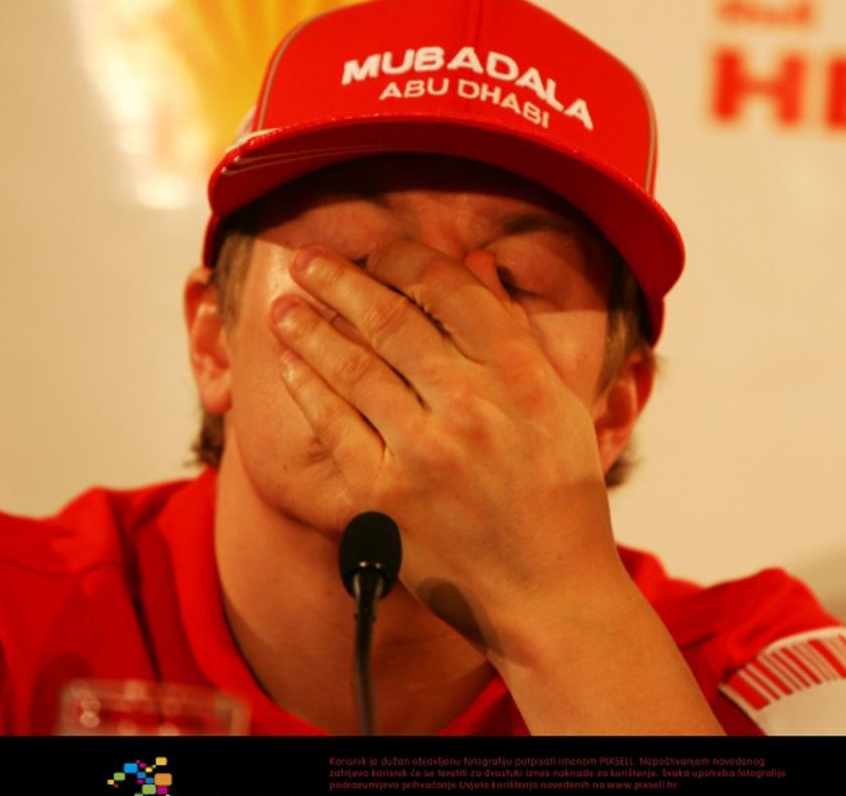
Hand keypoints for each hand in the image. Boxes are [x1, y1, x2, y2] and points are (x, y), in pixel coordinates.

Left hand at [267, 240, 628, 655]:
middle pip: (390, 320)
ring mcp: (423, 453)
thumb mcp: (558, 405)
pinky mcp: (385, 496)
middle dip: (339, 281)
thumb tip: (473, 265)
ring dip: (310, 328)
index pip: (450, 291)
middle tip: (309, 260)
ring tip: (286, 308)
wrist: (548, 593)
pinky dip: (308, 388)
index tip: (376, 251)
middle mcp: (472, 407)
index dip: (403, 260)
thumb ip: (513, 331)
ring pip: (352, 367)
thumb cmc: (559, 498)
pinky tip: (292, 365)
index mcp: (521, 376)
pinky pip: (334, 426)